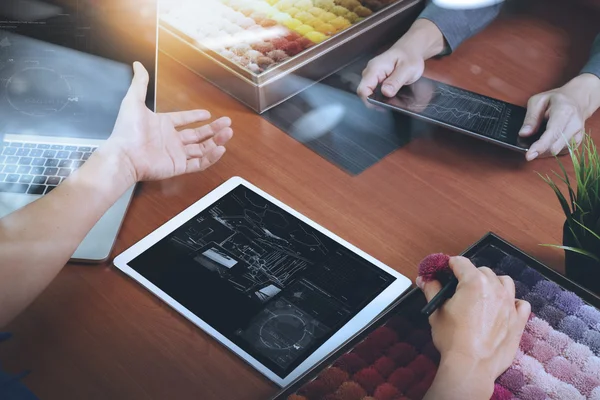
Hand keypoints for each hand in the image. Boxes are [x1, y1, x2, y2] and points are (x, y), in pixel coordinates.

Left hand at [101, 62, 232, 183]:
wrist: (124, 155)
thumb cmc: (126, 131)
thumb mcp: (133, 101)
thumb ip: (140, 83)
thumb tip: (138, 64)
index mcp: (162, 125)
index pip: (183, 120)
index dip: (195, 116)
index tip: (207, 114)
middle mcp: (171, 140)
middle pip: (198, 134)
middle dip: (213, 129)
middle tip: (227, 123)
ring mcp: (176, 154)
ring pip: (202, 148)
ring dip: (216, 141)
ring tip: (228, 133)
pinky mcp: (178, 167)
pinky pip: (199, 163)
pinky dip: (211, 157)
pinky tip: (220, 149)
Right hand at [356, 19, 445, 101]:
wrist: (410, 50)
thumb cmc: (410, 56)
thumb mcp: (407, 69)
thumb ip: (396, 81)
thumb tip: (386, 92)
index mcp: (375, 68)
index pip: (363, 89)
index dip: (370, 101)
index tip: (381, 106)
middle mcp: (370, 71)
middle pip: (364, 92)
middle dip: (375, 101)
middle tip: (389, 104)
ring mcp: (372, 75)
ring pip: (368, 92)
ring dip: (377, 98)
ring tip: (390, 100)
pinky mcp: (376, 79)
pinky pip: (373, 90)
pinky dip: (380, 95)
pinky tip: (389, 95)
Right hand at [418, 256, 529, 399]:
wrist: (471, 365)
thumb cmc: (453, 339)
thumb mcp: (436, 311)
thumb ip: (432, 290)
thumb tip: (425, 279)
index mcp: (474, 282)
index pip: (461, 262)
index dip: (449, 265)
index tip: (444, 271)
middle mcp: (495, 289)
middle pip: (482, 271)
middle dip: (470, 275)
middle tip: (458, 289)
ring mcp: (509, 304)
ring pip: (504, 282)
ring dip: (493, 284)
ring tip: (482, 295)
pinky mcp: (518, 320)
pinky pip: (521, 303)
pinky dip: (513, 302)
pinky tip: (502, 308)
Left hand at [520, 73, 599, 160]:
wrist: (577, 100)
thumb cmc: (556, 99)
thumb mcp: (538, 101)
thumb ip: (530, 117)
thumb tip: (523, 134)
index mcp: (564, 112)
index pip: (552, 133)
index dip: (540, 146)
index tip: (529, 155)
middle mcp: (574, 125)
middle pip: (555, 147)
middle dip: (539, 151)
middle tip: (528, 149)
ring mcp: (578, 134)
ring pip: (557, 151)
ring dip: (544, 151)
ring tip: (537, 142)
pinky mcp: (577, 142)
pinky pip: (561, 152)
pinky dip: (550, 150)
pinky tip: (545, 144)